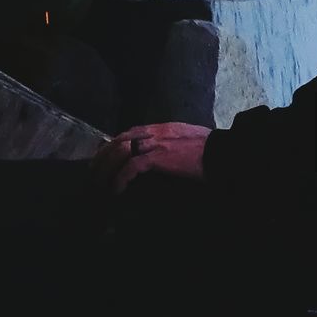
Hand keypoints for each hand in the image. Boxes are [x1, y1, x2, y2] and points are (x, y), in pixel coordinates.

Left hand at [91, 122, 211, 193]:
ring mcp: (155, 143)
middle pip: (119, 140)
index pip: (130, 132)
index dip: (114, 144)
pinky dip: (120, 178)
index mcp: (162, 128)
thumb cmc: (212, 149)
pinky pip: (130, 167)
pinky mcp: (157, 158)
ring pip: (120, 152)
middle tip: (94, 170)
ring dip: (106, 168)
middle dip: (103, 155)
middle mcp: (155, 132)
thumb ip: (175, 141)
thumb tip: (168, 151)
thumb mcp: (190, 138)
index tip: (106, 156)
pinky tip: (116, 189)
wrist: (222, 152)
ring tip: (100, 183)